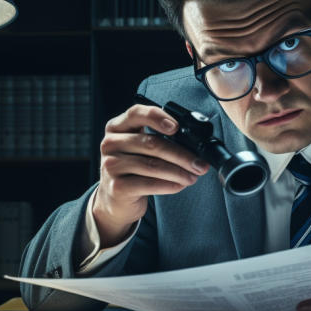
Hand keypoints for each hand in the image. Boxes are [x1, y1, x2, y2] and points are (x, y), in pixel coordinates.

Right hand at [93, 104, 208, 245]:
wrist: (116, 198)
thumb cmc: (134, 168)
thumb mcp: (139, 148)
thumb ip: (158, 139)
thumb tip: (193, 145)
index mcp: (117, 127)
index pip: (136, 113)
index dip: (158, 117)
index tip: (177, 127)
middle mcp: (110, 143)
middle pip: (151, 143)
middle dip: (181, 154)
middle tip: (200, 164)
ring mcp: (111, 165)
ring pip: (152, 165)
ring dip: (179, 172)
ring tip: (193, 176)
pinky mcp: (117, 187)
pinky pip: (149, 184)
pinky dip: (169, 185)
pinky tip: (180, 185)